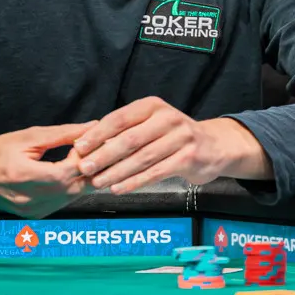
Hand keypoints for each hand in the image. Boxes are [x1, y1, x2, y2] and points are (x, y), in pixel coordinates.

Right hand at [0, 124, 94, 218]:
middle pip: (74, 188)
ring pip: (71, 198)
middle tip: (98, 153)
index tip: (92, 143)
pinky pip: (62, 203)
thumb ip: (63, 134)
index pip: (68, 172)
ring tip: (87, 162)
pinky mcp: (34, 215)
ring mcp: (32, 211)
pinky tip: (72, 175)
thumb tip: (92, 127)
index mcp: (25, 176)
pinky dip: (70, 189)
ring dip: (82, 180)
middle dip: (89, 170)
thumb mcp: (30, 136)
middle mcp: (29, 199)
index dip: (85, 158)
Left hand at [69, 97, 236, 193]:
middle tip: (84, 167)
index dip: (98, 133)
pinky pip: (156, 172)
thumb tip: (88, 145)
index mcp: (152, 106)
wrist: (214, 146)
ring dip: (117, 172)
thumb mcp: (151, 125)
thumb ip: (126, 132)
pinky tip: (118, 189)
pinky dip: (135, 182)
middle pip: (130, 139)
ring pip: (142, 158)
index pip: (120, 118)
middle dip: (104, 154)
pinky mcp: (189, 157)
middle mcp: (167, 118)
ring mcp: (180, 137)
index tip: (79, 147)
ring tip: (97, 182)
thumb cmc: (172, 136)